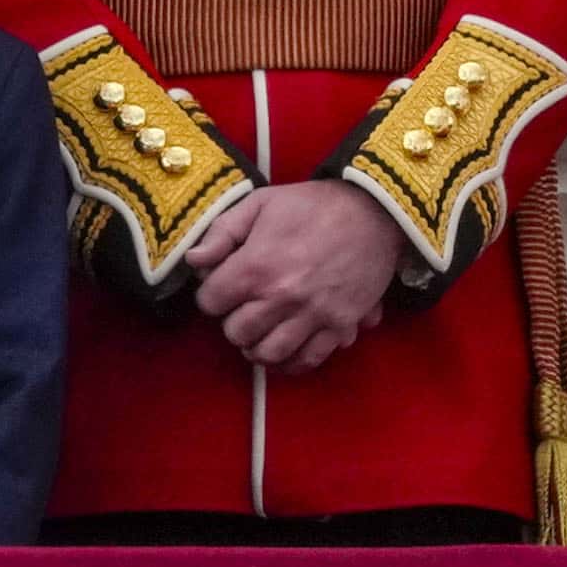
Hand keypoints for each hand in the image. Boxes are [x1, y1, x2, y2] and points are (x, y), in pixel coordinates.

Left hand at [190, 176, 405, 372]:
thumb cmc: (310, 206)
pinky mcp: (341, 325)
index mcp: (256, 267)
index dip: (211, 296)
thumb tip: (193, 260)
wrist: (373, 212)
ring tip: (259, 332)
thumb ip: (221, 233)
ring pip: (269, 354)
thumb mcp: (258, 204)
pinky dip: (291, 362)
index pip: (210, 303)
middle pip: (236, 333)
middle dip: (232, 322)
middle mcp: (282, 297)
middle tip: (242, 310)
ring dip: (257, 346)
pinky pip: (309, 359)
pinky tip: (284, 350)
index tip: (222, 288)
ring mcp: (314, 315)